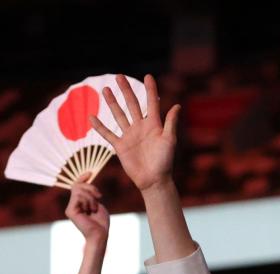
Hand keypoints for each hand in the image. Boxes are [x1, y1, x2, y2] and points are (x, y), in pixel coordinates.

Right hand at [65, 172, 108, 250]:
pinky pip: (78, 197)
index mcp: (78, 203)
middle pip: (78, 185)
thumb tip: (86, 181)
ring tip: (94, 209)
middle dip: (90, 188)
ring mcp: (70, 207)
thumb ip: (91, 194)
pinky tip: (90, 211)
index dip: (82, 178)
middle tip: (99, 196)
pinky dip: (88, 201)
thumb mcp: (97, 204)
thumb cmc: (101, 222)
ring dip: (91, 198)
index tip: (90, 173)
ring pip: (79, 190)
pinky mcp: (70, 211)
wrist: (100, 234)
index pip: (77, 186)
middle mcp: (72, 204)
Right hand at [90, 74, 179, 192]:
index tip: (147, 76)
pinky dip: (99, 126)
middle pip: (132, 105)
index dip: (150, 90)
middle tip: (119, 76)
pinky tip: (91, 116)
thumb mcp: (169, 140)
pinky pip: (108, 134)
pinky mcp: (120, 146)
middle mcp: (141, 127)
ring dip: (112, 102)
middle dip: (126, 90)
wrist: (154, 180)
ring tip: (106, 89)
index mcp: (154, 125)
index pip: (151, 103)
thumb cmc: (165, 161)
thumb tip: (177, 105)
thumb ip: (171, 123)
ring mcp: (130, 136)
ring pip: (119, 115)